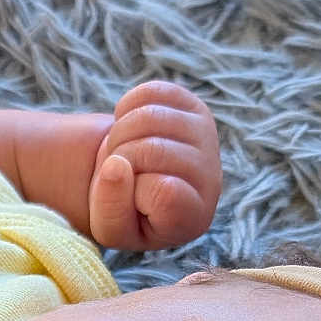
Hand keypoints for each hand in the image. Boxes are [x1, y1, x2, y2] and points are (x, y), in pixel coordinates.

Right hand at [87, 81, 220, 251]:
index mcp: (194, 218)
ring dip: (119, 134)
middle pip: (154, 151)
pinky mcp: (192, 105)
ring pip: (151, 117)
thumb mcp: (110, 229)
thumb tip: (116, 165)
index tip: (131, 201)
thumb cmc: (122, 211)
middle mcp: (211, 177)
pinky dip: (126, 108)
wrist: (128, 181)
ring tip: (122, 152)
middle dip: (119, 159)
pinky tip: (130, 130)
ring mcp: (205, 136)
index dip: (135, 194)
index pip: (165, 193)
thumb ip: (112, 209)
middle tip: (118, 174)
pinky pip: (151, 92)